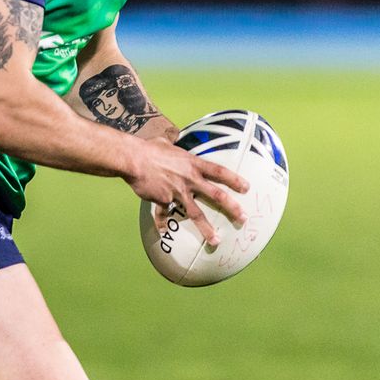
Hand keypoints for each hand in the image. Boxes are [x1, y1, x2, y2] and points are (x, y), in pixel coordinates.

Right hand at [126, 141, 249, 247]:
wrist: (133, 159)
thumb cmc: (148, 148)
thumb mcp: (165, 142)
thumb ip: (172, 144)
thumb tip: (170, 138)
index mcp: (192, 163)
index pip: (219, 172)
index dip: (234, 180)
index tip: (246, 188)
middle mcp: (189, 179)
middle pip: (216, 196)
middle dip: (232, 208)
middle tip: (243, 219)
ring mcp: (177, 192)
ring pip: (196, 213)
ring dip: (207, 228)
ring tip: (215, 240)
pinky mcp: (163, 200)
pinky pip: (164, 214)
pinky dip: (162, 224)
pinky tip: (163, 231)